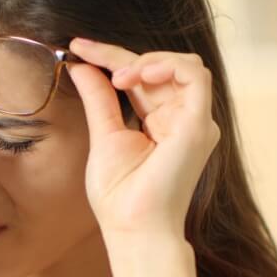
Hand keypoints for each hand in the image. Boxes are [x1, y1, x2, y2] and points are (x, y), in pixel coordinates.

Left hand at [65, 37, 221, 242]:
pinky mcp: (199, 124)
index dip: (111, 57)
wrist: (133, 228)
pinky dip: (167, 65)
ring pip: (183, 64)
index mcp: (162, 122)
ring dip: (146, 61)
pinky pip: (195, 75)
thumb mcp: (104, 135)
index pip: (142, 78)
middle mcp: (183, 119)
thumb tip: (81, 67)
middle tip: (85, 52)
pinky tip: (137, 75)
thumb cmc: (119, 196)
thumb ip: (99, 99)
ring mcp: (195, 121)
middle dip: (121, 54)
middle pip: (160, 67)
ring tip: (118, 77)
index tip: (77, 47)